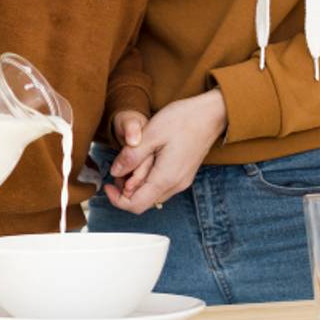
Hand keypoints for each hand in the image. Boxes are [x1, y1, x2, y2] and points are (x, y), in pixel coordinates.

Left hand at [103, 90, 226, 213]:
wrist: (212, 114)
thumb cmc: (183, 119)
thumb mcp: (151, 134)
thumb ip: (131, 156)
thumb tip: (114, 172)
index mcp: (166, 178)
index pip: (136, 205)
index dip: (117, 199)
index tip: (107, 184)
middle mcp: (176, 185)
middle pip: (144, 202)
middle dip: (125, 192)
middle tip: (117, 170)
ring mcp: (182, 181)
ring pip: (153, 195)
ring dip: (137, 185)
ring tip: (129, 163)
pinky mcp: (184, 174)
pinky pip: (162, 186)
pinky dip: (148, 180)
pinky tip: (145, 161)